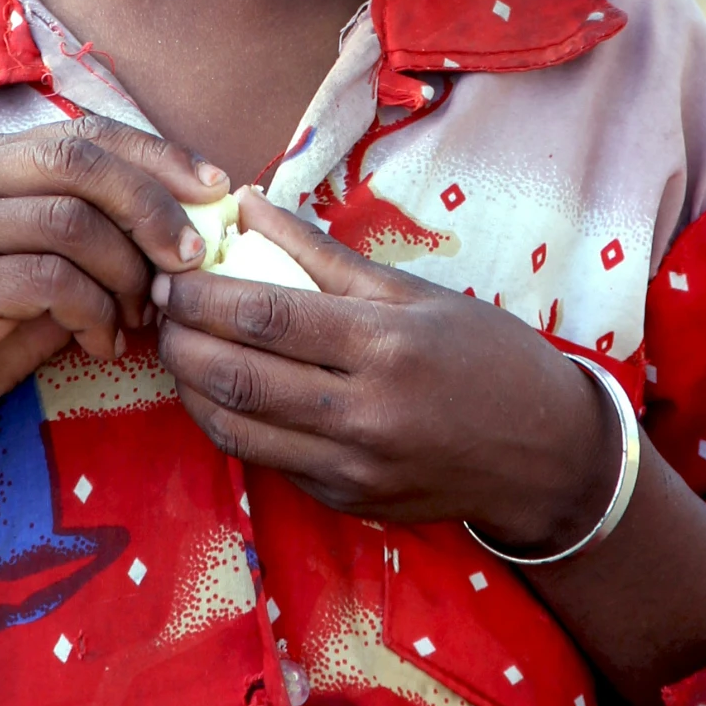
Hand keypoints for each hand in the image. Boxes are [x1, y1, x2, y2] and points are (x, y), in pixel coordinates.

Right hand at [0, 117, 227, 460]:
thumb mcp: (31, 272)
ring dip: (126, 272)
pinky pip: (50, 281)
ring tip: (142, 315)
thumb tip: (186, 226)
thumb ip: (88, 239)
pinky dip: (95, 313)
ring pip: (71, 220)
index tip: (213, 190)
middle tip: (192, 257)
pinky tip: (102, 344)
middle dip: (153, 205)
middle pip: (80, 159)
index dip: (157, 155)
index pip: (83, 131)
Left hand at [152, 191, 617, 547]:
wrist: (547, 455)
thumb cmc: (484, 356)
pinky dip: (229, 422)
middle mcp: (365, 413)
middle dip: (180, 340)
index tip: (171, 273)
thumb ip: (322, 254)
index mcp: (386, 346)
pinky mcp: (345, 500)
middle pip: (238, 376)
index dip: (204, 295)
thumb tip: (248, 205)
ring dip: (190, 386)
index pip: (267, 318)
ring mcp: (352, 467)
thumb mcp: (414, 291)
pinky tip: (218, 389)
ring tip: (175, 347)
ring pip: (237, 429)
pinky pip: (266, 460)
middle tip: (159, 307)